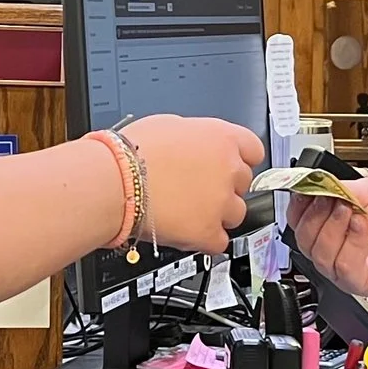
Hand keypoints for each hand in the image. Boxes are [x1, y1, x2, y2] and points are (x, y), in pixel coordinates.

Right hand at [120, 115, 262, 252]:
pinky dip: (205, 240)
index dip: (240, 161)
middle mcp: (229, 169)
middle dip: (223, 188)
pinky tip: (185, 230)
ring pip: (235, 214)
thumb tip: (196, 147)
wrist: (113, 182)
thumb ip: (197, 138)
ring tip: (187, 211)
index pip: (254, 151)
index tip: (229, 168)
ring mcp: (221, 203)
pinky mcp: (209, 232)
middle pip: (244, 183)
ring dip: (217, 215)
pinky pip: (219, 242)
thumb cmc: (129, 152)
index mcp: (222, 138)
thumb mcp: (170, 126)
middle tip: (196, 190)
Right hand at [288, 177, 367, 299]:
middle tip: (335, 200)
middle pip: (304, 238)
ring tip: (353, 211)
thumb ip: (338, 188)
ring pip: (320, 254)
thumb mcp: (367, 191)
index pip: (298, 220)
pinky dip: (351, 243)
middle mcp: (333, 249)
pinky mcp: (359, 282)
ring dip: (334, 228)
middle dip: (317, 215)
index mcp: (329, 226)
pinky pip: (343, 266)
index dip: (298, 205)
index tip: (307, 191)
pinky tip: (361, 227)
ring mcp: (344, 268)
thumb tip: (313, 185)